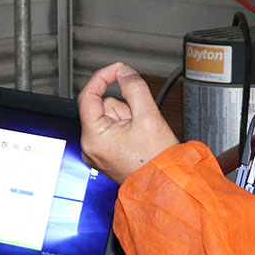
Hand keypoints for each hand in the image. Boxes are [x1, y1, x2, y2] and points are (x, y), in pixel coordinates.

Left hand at [76, 62, 179, 184]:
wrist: (166, 184)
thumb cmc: (157, 160)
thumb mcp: (148, 115)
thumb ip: (134, 88)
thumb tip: (124, 73)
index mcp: (94, 138)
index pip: (88, 96)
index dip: (103, 77)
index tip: (117, 70)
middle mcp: (90, 147)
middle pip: (103, 107)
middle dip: (124, 107)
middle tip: (140, 120)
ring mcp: (97, 152)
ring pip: (110, 117)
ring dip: (127, 118)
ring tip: (141, 134)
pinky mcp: (106, 155)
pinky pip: (113, 130)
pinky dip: (126, 128)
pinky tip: (138, 140)